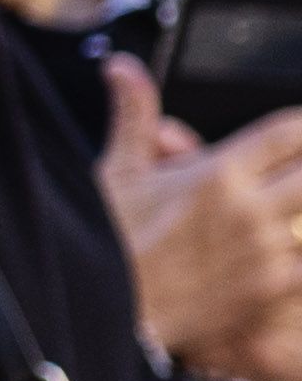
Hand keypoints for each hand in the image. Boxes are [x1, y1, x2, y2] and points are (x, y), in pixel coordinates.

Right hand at [102, 71, 301, 380]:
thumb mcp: (117, 173)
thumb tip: (122, 68)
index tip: (299, 135)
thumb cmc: (104, 242)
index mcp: (217, 173)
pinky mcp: (272, 288)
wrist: (99, 313)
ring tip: (290, 210)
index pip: (290, 132)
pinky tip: (292, 246)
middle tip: (291, 172)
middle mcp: (249, 208)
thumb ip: (134, 115)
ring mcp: (266, 250)